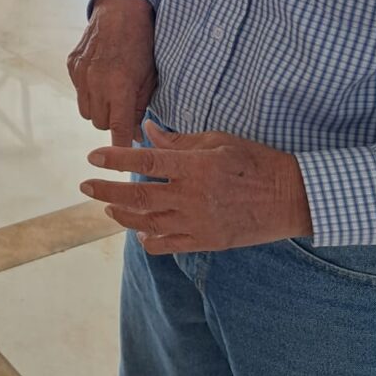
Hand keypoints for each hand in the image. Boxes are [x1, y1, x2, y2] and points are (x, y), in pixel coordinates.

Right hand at [67, 0, 156, 145]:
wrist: (120, 11)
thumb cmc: (142, 44)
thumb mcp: (149, 77)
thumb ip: (140, 107)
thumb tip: (132, 134)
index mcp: (120, 86)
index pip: (116, 128)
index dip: (119, 148)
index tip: (120, 163)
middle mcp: (96, 82)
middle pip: (99, 123)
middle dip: (112, 121)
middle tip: (124, 109)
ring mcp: (80, 73)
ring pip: (86, 110)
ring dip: (99, 108)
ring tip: (111, 93)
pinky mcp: (72, 65)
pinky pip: (78, 91)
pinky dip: (89, 90)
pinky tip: (101, 75)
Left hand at [80, 120, 313, 253]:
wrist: (291, 198)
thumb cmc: (255, 161)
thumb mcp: (217, 140)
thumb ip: (179, 140)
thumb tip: (147, 131)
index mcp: (194, 167)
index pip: (144, 160)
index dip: (115, 158)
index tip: (92, 157)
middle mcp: (191, 196)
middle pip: (137, 196)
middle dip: (106, 191)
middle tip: (85, 186)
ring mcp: (198, 222)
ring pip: (147, 222)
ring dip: (122, 214)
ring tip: (107, 207)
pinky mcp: (206, 241)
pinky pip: (168, 245)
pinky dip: (148, 239)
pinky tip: (139, 231)